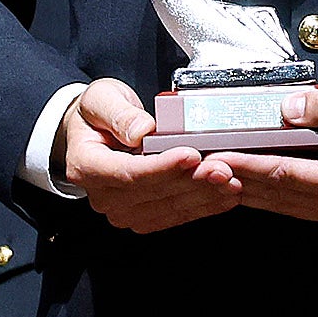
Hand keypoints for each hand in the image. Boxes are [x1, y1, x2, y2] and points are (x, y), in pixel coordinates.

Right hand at [60, 80, 240, 234]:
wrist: (93, 133)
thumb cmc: (96, 115)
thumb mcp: (101, 100)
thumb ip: (119, 114)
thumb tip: (141, 131)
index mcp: (87, 166)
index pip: (129, 173)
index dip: (162, 167)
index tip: (191, 155)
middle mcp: (103, 196)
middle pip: (154, 193)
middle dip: (192, 181)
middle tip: (223, 168)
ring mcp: (122, 210)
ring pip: (168, 207)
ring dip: (203, 196)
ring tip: (230, 180)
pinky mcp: (141, 216)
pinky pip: (174, 215)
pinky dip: (202, 206)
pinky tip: (224, 195)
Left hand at [217, 84, 317, 230]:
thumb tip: (288, 109)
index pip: (285, 174)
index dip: (247, 165)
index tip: (215, 157)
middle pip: (278, 195)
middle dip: (237, 180)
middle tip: (199, 166)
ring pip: (284, 204)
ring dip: (248, 189)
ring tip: (213, 173)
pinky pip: (297, 204)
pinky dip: (270, 191)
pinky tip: (247, 179)